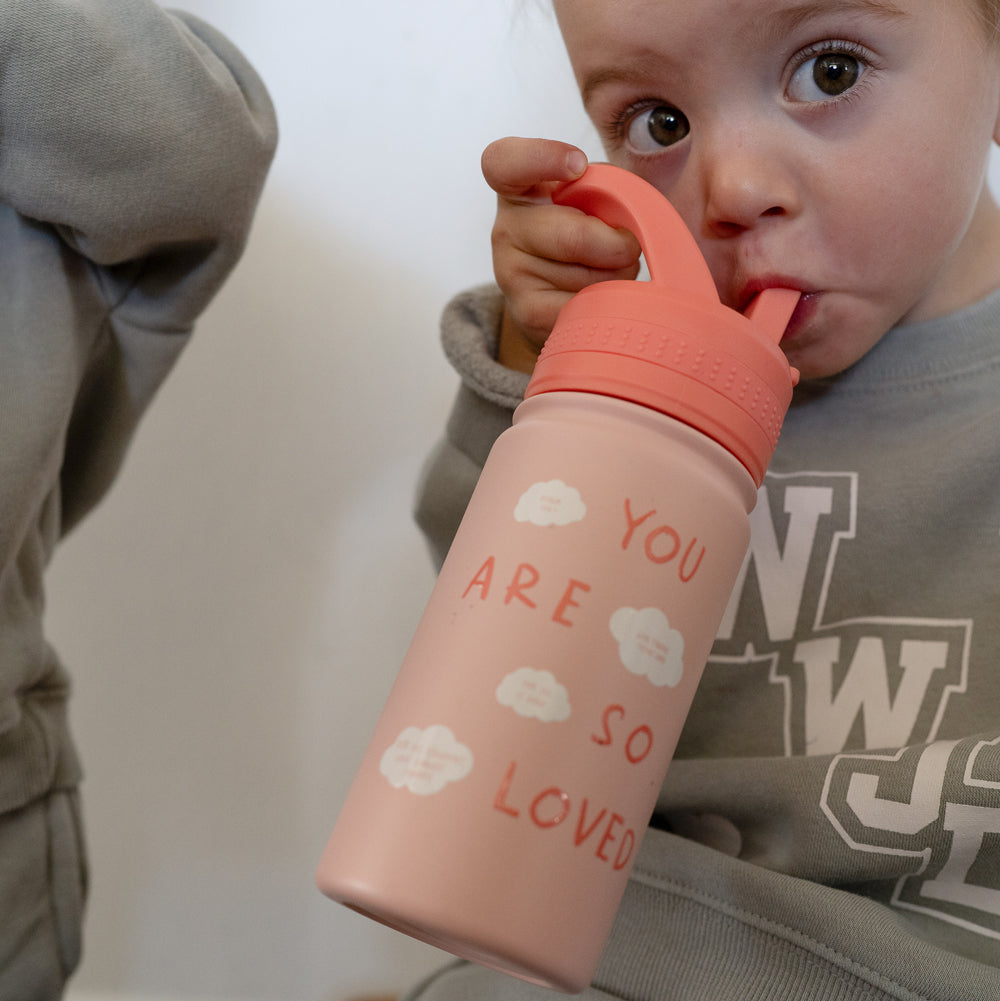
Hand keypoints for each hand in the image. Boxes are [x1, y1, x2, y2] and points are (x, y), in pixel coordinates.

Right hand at [482, 137, 641, 372]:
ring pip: (587, 278)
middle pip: (574, 237)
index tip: (579, 166)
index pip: (504, 163)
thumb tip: (636, 219)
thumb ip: (607, 187)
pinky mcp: (527, 311)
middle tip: (629, 247)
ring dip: (615, 278)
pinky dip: (603, 306)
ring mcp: (511, 273)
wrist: (557, 293)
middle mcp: (506, 228)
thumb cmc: (583, 232)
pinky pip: (582, 308)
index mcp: (518, 186)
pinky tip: (599, 299)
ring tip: (608, 273)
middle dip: (617, 247)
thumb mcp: (591, 196)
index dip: (542, 159)